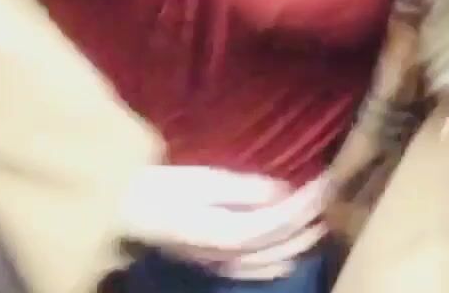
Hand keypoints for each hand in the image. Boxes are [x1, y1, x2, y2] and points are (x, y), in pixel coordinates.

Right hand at [120, 166, 329, 279]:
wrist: (120, 213)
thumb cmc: (157, 188)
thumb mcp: (200, 180)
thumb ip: (243, 189)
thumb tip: (283, 190)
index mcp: (227, 233)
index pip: (281, 220)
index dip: (307, 201)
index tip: (325, 177)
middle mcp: (229, 257)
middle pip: (283, 243)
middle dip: (310, 218)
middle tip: (329, 191)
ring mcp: (222, 266)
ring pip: (275, 261)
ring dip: (301, 239)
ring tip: (319, 216)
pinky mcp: (214, 266)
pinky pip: (259, 272)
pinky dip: (280, 260)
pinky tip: (289, 250)